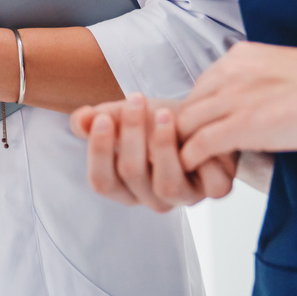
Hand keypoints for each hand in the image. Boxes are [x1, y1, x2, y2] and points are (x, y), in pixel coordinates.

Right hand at [71, 94, 236, 210]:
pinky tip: (195, 131)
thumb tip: (81, 119)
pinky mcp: (215, 189)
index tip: (103, 118)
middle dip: (131, 133)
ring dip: (163, 145)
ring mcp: (184, 197)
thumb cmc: (154, 120)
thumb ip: (96, 119)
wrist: (196, 116)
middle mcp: (152, 198)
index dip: (99, 151)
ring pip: (167, 185)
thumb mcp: (121, 116)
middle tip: (135, 99)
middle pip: (132, 174)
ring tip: (163, 114)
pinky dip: (202, 156)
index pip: (102, 182)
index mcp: (124, 186)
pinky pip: (209, 184)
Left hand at [176, 42, 296, 172]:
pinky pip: (199, 145)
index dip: (201, 113)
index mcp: (240, 56)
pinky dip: (193, 160)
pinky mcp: (244, 125)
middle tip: (199, 152)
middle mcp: (229, 71)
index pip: (200, 86)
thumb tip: (249, 105)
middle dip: (187, 130)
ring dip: (187, 146)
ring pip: (185, 124)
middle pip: (186, 104)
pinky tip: (202, 170)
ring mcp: (234, 97)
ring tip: (202, 164)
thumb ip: (257, 82)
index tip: (209, 130)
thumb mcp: (282, 71)